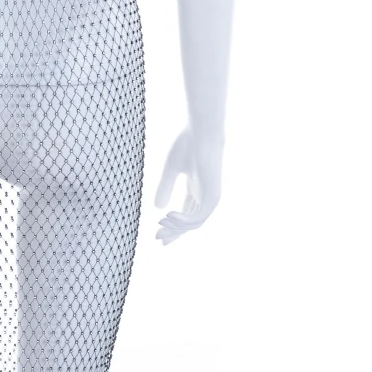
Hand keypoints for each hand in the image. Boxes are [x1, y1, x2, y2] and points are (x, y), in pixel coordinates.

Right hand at [153, 128, 222, 245]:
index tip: (157, 234)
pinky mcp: (213, 196)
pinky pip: (199, 217)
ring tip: (159, 226)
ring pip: (194, 223)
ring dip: (176, 227)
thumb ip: (165, 187)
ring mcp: (210, 197)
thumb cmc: (188, 144)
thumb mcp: (171, 169)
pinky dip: (183, 220)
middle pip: (189, 223)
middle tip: (158, 240)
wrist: (202, 132)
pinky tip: (168, 216)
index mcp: (196, 188)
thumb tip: (158, 208)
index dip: (172, 226)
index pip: (185, 214)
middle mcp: (204, 195)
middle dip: (173, 232)